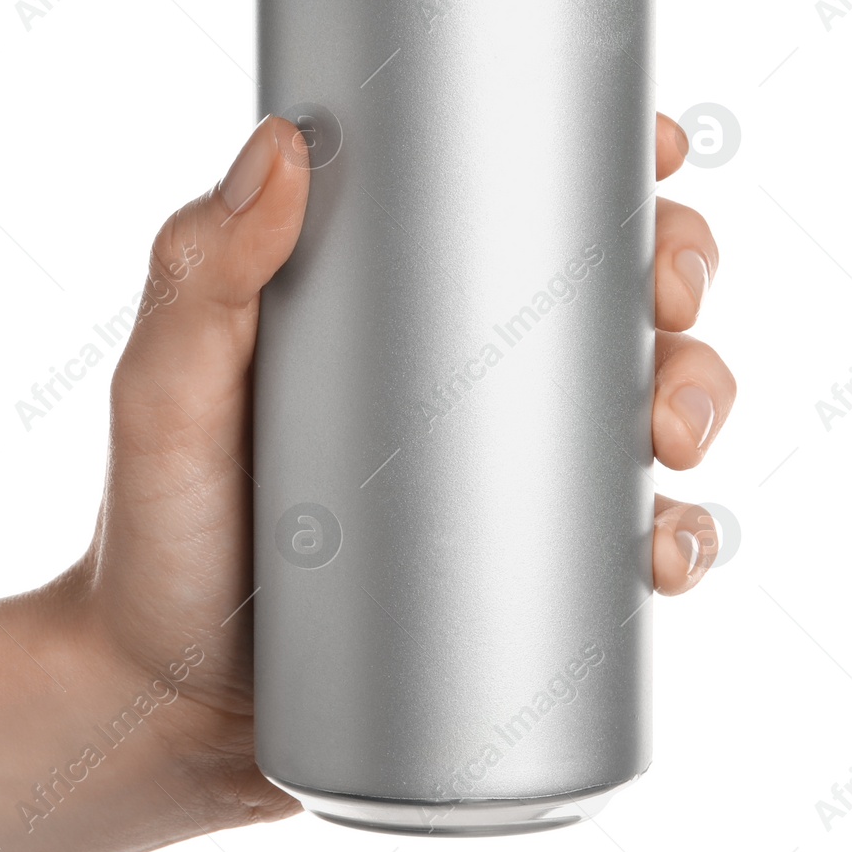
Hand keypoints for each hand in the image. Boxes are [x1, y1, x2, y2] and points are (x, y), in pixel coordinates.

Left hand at [57, 112, 735, 825]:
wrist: (167, 707)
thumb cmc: (152, 532)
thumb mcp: (165, 393)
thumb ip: (196, 274)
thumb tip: (284, 143)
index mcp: (381, 303)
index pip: (508, 204)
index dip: (602, 167)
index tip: (649, 152)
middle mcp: (450, 377)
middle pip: (604, 295)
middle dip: (675, 276)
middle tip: (668, 302)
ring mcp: (489, 479)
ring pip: (639, 408)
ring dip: (699, 397)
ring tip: (671, 433)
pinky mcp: (511, 577)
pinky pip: (625, 545)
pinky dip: (677, 538)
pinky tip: (669, 550)